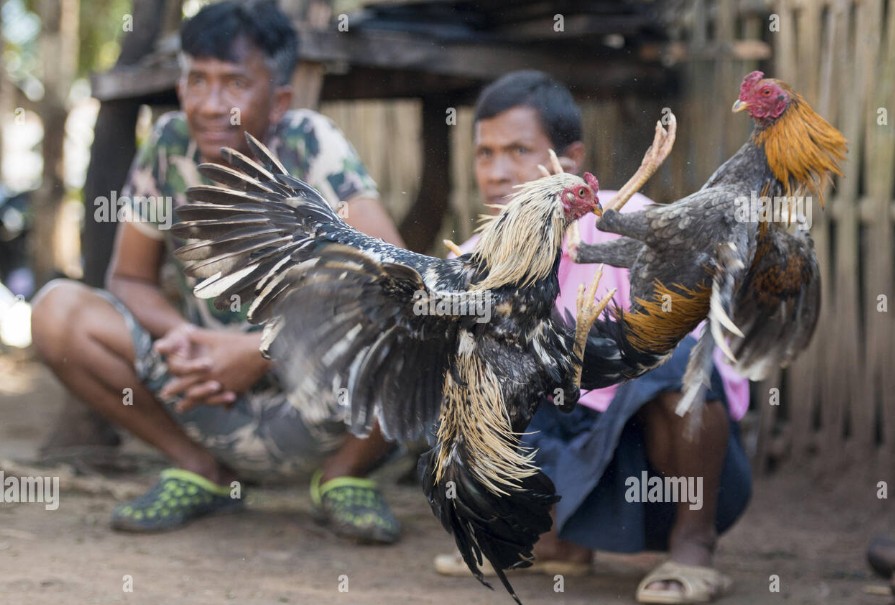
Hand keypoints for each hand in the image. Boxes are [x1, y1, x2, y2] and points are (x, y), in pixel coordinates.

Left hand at [155, 324, 269, 411]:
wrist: (260, 351)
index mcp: (207, 368)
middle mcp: (215, 381)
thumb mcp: (215, 337)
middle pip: (195, 394)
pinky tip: (225, 409)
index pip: (186, 381)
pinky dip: (226, 404)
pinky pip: (231, 400)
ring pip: (210, 401)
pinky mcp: (239, 389)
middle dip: (185, 402)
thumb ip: (198, 336)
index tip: (165, 393)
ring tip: (203, 411)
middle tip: (176, 408)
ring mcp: (227, 387)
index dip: (174, 387)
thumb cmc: (237, 342)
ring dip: (201, 406)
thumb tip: (185, 331)